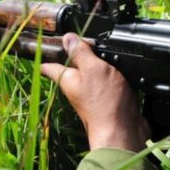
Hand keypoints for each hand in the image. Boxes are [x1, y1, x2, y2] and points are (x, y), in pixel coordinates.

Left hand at [41, 33, 150, 151]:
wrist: (122, 131)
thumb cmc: (104, 103)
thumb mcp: (92, 69)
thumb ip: (81, 53)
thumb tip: (68, 38)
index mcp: (66, 78)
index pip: (49, 65)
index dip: (48, 53)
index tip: (46, 43)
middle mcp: (76, 87)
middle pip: (71, 67)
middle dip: (77, 54)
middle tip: (85, 39)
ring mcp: (91, 95)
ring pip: (90, 74)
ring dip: (96, 63)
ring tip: (105, 51)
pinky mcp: (107, 100)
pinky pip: (105, 84)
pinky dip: (111, 75)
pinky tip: (121, 69)